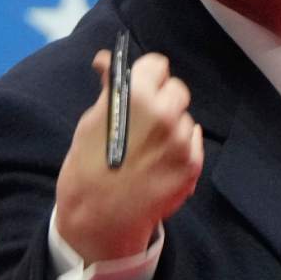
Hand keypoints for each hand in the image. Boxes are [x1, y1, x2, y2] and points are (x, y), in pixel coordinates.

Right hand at [55, 50, 204, 261]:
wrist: (98, 219)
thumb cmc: (87, 168)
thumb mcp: (91, 123)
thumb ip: (110, 89)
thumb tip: (107, 60)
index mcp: (136, 97)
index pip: (157, 65)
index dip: (147, 75)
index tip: (141, 85)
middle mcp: (165, 114)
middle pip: (176, 89)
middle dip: (162, 98)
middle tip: (145, 118)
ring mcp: (181, 141)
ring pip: (184, 117)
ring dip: (171, 125)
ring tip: (147, 147)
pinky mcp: (192, 164)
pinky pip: (193, 140)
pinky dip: (181, 146)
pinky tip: (159, 160)